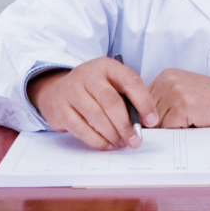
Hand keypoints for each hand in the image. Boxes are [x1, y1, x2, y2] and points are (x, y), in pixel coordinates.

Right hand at [27, 58, 158, 150]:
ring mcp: (71, 90)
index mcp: (106, 66)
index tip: (151, 121)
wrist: (57, 90)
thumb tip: (143, 122)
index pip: (130, 81)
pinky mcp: (60, 108)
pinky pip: (81, 128)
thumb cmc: (93, 89)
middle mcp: (87, 75)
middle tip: (135, 140)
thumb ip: (126, 97)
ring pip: (96, 116)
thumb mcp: (110, 83)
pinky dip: (97, 140)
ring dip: (112, 134)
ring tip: (122, 143)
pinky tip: (107, 145)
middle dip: (126, 124)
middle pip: (111, 101)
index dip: (143, 102)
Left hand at [147, 69, 209, 128]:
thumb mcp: (182, 91)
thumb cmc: (208, 99)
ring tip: (184, 124)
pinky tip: (190, 126)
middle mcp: (168, 81)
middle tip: (171, 128)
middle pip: (146, 112)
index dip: (146, 116)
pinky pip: (168, 127)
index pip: (141, 100)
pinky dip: (177, 132)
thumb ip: (162, 99)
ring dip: (168, 129)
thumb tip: (141, 121)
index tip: (152, 124)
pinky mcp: (183, 106)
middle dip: (155, 125)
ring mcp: (175, 93)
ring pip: (156, 122)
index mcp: (165, 76)